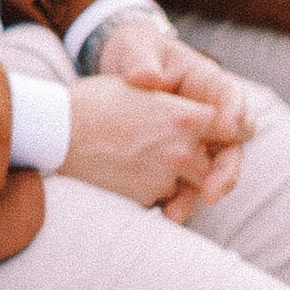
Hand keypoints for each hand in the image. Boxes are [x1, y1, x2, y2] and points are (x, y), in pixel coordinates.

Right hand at [63, 72, 240, 219]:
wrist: (56, 130)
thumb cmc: (94, 101)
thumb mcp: (141, 91)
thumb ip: (177, 105)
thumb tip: (199, 116)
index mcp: (185, 116)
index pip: (233, 131)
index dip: (231, 135)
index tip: (223, 139)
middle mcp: (182, 149)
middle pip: (213, 166)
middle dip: (199, 164)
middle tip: (172, 154)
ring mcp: (165, 177)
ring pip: (187, 186)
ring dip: (174, 180)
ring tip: (140, 160)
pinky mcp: (145, 197)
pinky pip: (160, 198)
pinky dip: (149, 191)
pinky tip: (125, 172)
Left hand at [90, 21, 251, 215]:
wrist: (114, 69)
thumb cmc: (134, 51)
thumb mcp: (136, 49)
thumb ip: (141, 61)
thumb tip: (148, 78)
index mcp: (207, 82)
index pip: (231, 97)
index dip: (233, 113)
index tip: (224, 128)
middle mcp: (210, 115)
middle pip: (232, 145)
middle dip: (226, 170)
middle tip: (213, 189)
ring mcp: (198, 139)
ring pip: (212, 170)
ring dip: (201, 192)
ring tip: (180, 211)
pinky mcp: (181, 157)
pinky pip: (189, 180)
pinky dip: (180, 197)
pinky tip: (165, 212)